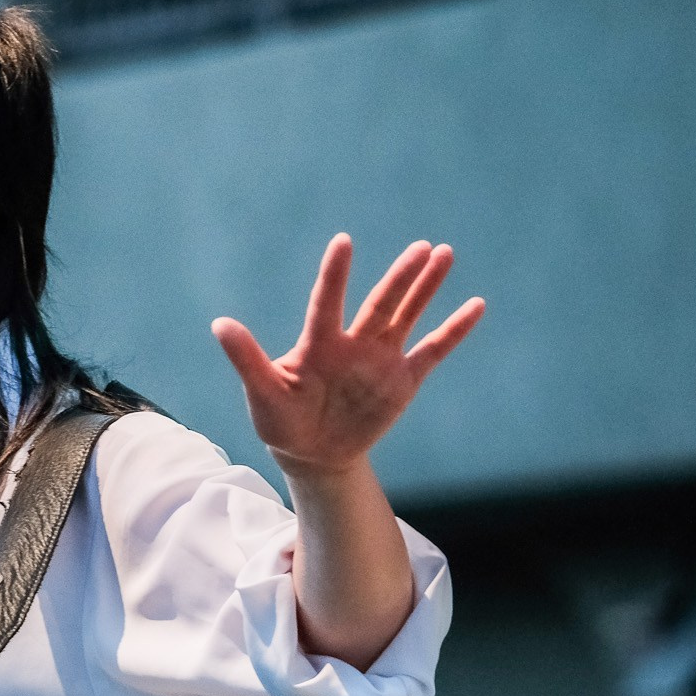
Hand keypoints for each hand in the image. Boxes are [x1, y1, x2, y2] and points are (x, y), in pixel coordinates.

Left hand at [211, 234, 482, 478]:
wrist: (310, 453)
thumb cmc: (280, 421)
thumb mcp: (262, 393)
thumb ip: (247, 359)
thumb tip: (219, 323)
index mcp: (318, 345)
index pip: (326, 303)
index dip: (334, 276)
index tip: (342, 243)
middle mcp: (353, 344)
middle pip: (381, 304)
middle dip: (402, 277)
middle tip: (422, 247)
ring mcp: (380, 360)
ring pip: (408, 316)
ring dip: (426, 287)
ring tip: (443, 253)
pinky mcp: (402, 381)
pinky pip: (432, 350)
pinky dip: (454, 330)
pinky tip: (476, 305)